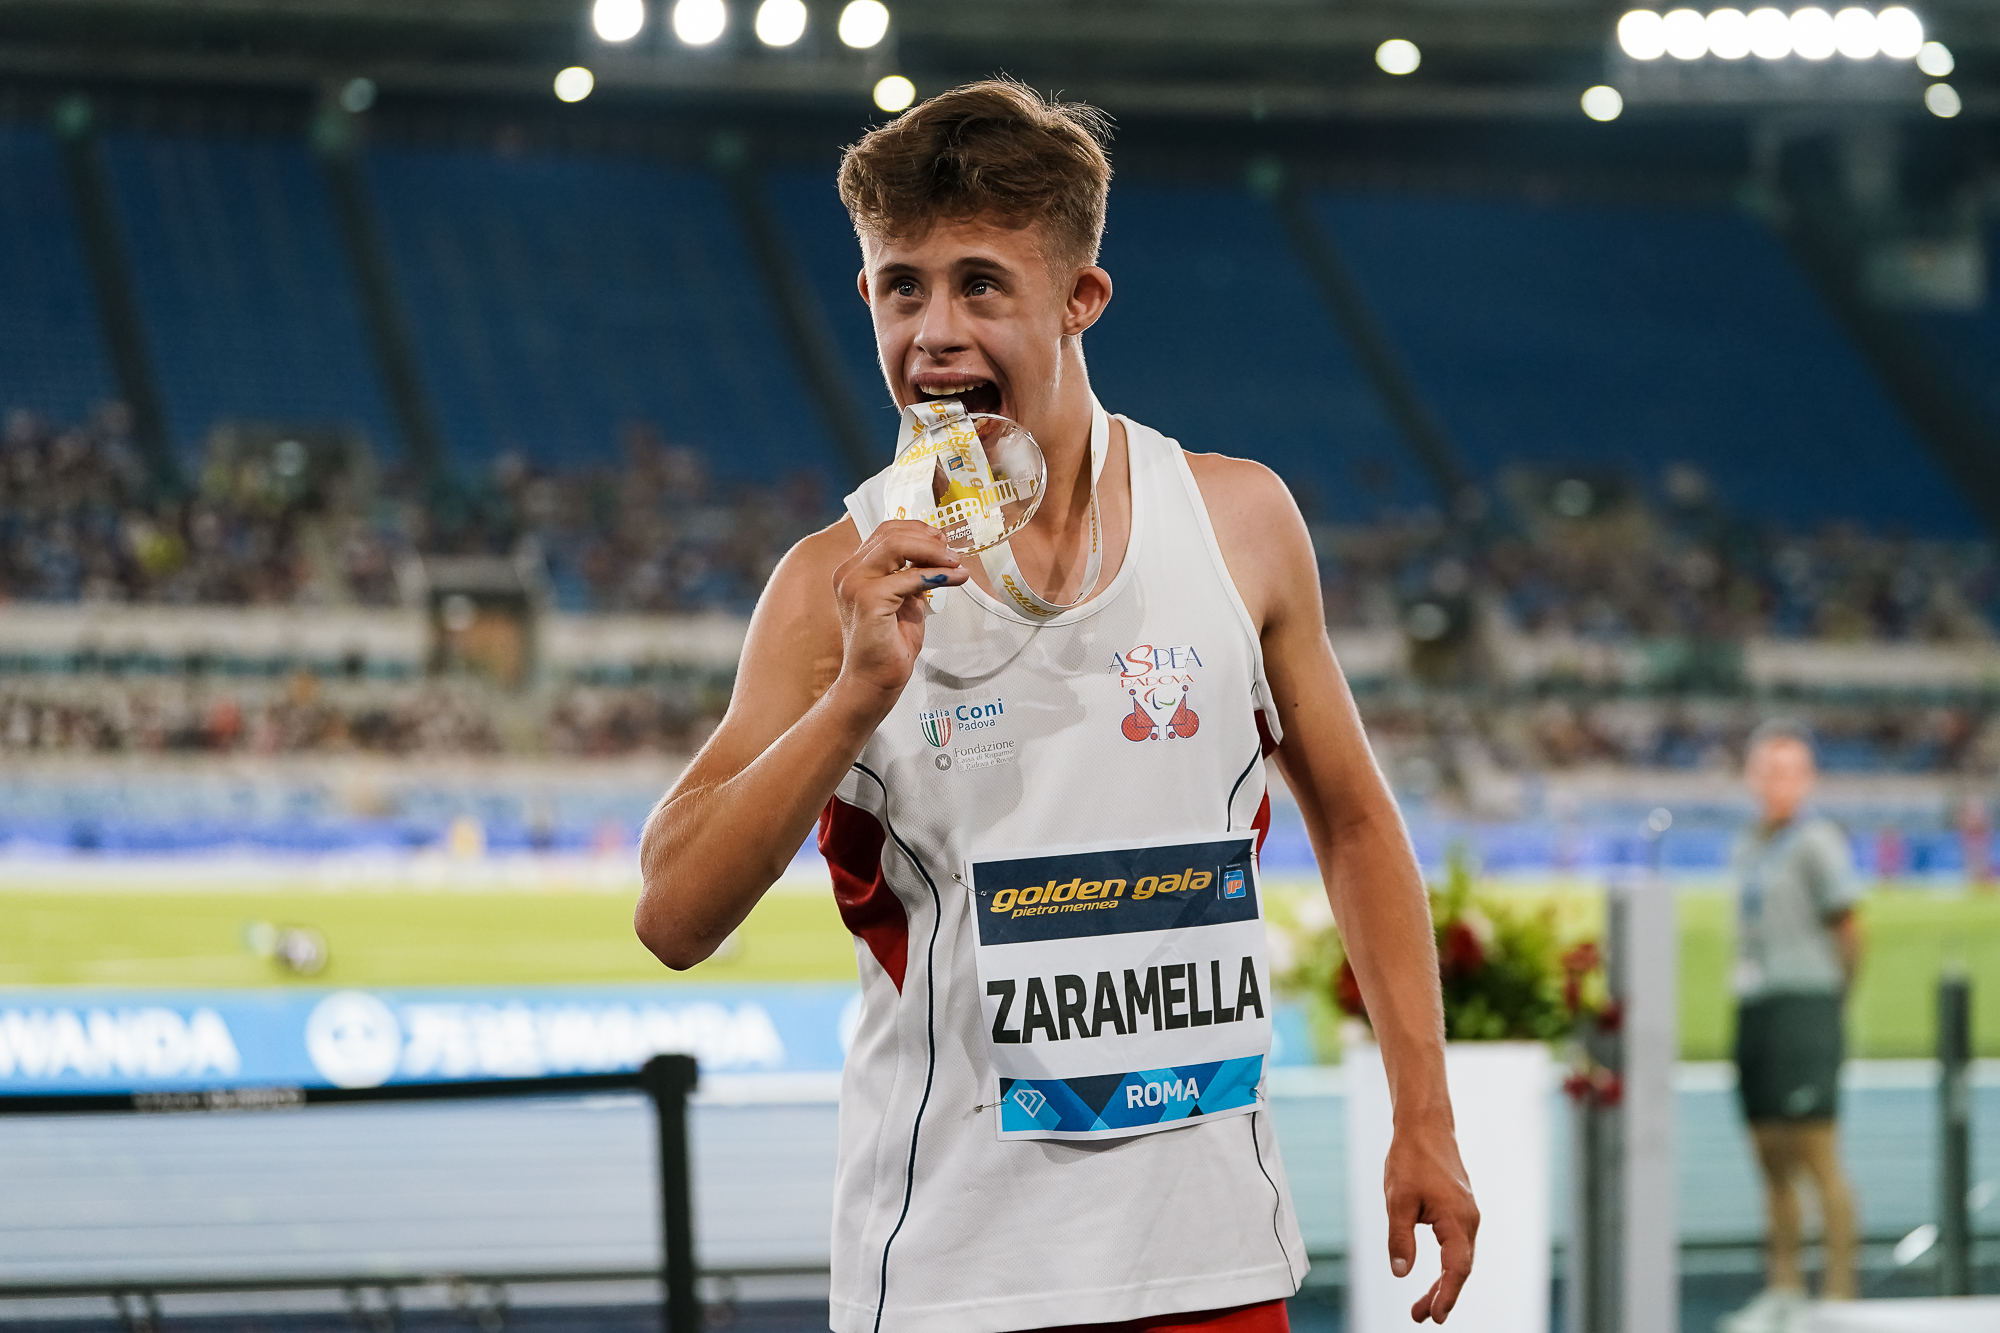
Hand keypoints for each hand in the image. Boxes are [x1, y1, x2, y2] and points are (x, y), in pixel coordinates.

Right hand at [831, 520, 967, 702]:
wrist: (873, 681)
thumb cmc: (887, 646)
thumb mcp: (904, 601)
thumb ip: (912, 576)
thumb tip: (937, 556)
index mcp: (854, 570)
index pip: (885, 531)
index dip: (917, 529)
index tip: (942, 540)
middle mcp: (849, 573)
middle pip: (891, 533)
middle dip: (929, 539)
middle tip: (953, 553)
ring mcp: (854, 585)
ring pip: (897, 546)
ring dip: (933, 552)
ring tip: (956, 564)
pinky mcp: (868, 600)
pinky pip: (909, 577)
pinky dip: (936, 575)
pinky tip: (954, 579)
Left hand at [1385, 1119, 1478, 1322]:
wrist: (1425, 1125)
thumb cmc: (1412, 1158)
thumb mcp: (1398, 1200)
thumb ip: (1400, 1239)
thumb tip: (1401, 1273)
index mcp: (1457, 1219)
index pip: (1456, 1268)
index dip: (1447, 1295)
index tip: (1435, 1316)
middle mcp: (1469, 1220)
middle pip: (1461, 1268)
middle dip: (1442, 1295)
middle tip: (1420, 1316)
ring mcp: (1467, 1215)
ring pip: (1459, 1258)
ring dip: (1444, 1282)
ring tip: (1421, 1304)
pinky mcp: (1460, 1210)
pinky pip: (1457, 1245)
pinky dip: (1447, 1264)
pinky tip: (1433, 1275)